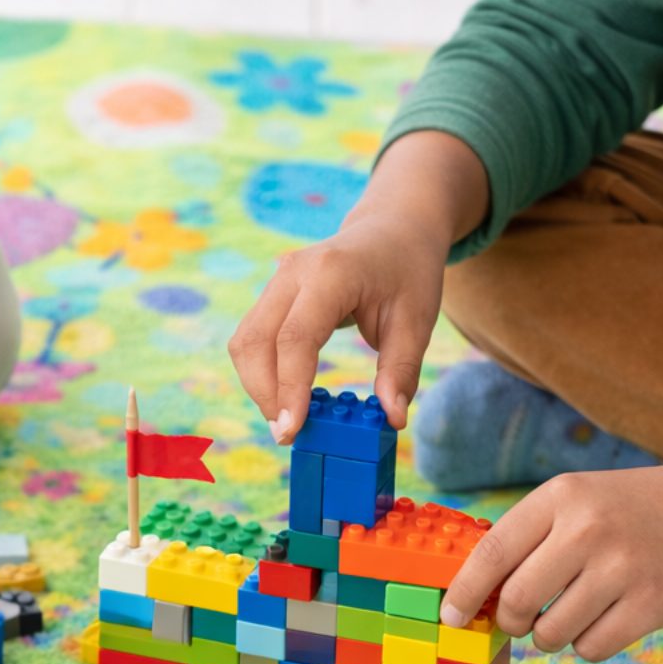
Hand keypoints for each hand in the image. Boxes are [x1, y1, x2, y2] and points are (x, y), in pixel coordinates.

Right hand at [228, 208, 448, 441]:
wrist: (393, 229)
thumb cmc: (408, 272)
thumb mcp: (417, 320)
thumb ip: (401, 370)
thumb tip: (391, 419)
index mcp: (331, 272)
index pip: (295, 337)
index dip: (289, 388)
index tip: (292, 430)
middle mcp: (293, 272)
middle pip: (256, 342)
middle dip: (265, 394)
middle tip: (290, 434)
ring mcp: (277, 280)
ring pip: (245, 342)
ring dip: (259, 386)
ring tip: (289, 418)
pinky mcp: (272, 294)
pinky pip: (252, 338)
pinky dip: (262, 372)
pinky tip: (286, 396)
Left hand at [439, 426, 662, 659]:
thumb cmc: (623, 511)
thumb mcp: (573, 501)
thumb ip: (525, 540)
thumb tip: (471, 596)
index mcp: (561, 497)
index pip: (493, 552)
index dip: (465, 591)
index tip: (451, 616)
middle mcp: (590, 529)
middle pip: (518, 600)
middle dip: (510, 621)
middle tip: (519, 620)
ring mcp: (624, 568)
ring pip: (552, 633)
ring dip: (549, 636)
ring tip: (568, 613)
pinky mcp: (653, 604)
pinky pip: (592, 649)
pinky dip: (586, 645)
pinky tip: (602, 619)